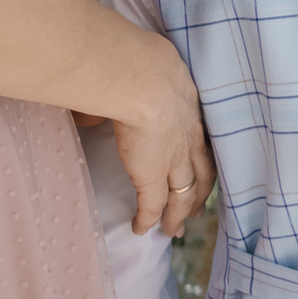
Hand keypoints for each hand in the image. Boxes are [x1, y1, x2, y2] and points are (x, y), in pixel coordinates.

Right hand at [110, 33, 214, 235]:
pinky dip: (149, 219)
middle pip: (202, 173)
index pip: (200, 143)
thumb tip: (95, 110)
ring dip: (179, 213)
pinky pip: (153, 205)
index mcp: (190, 112)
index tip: (201, 171)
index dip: (201, 159)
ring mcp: (173, 159)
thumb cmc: (140, 68)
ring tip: (175, 230)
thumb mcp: (144, 78)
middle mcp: (189, 139)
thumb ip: (123, 96)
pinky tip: (143, 230)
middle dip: (200, 194)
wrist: (144, 80)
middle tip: (198, 211)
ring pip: (183, 193)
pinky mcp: (153, 176)